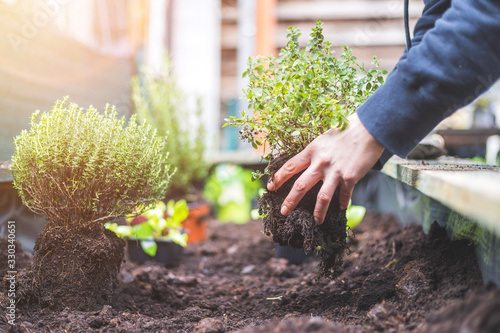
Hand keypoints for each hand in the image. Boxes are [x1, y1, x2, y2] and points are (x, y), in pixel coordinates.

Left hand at [266, 113, 383, 224]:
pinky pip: (344, 195)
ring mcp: (335, 171)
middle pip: (300, 186)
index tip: (270, 187)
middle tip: (284, 211)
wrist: (369, 128)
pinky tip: (341, 208)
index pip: (289, 167)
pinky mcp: (350, 177)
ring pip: (321, 197)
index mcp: (311, 151)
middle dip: (290, 201)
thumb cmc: (345, 130)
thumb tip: (306, 165)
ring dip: (317, 212)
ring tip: (316, 221)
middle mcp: (320, 163)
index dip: (278, 179)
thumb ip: (314, 153)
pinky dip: (342, 203)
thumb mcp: (323, 139)